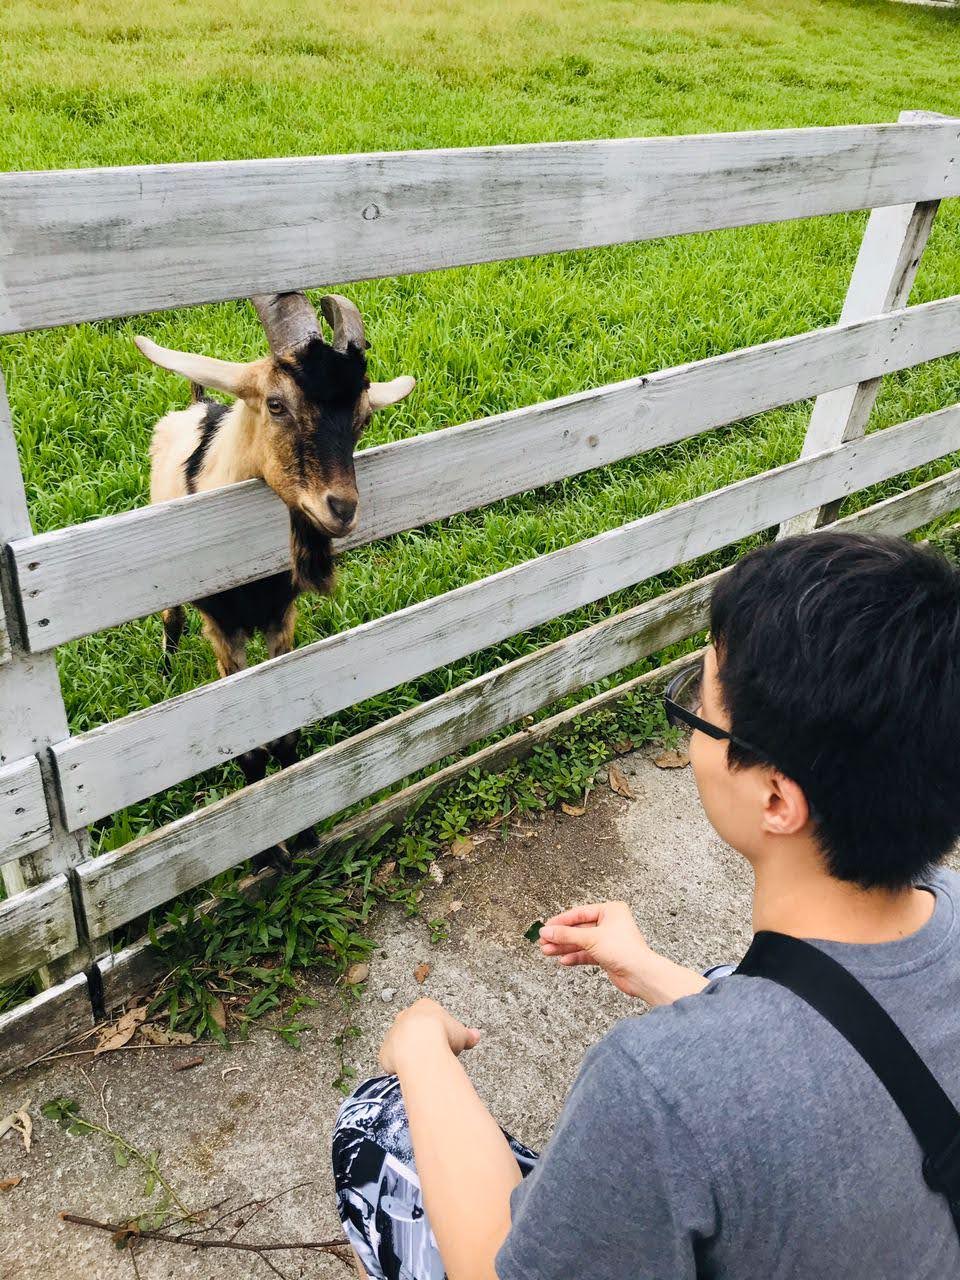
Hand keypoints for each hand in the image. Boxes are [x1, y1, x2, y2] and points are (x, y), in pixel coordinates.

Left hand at [378, 998, 480, 1074]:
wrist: (420, 1046)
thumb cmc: (442, 1035)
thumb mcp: (461, 1034)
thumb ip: (467, 1035)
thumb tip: (476, 1036)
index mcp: (424, 1006)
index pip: (431, 1017)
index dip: (440, 1031)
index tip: (446, 1042)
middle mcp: (405, 1016)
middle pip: (414, 1028)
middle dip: (422, 1040)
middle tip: (434, 1054)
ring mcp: (392, 1033)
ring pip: (401, 1044)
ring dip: (409, 1053)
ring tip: (423, 1066)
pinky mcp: (385, 1052)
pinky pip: (392, 1061)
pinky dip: (400, 1067)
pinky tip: (411, 1074)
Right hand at [540, 901, 709, 1005]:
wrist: (640, 974)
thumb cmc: (625, 950)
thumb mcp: (591, 938)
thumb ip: (566, 935)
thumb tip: (546, 931)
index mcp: (610, 910)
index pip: (580, 913)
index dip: (561, 921)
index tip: (546, 927)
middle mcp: (610, 923)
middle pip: (578, 929)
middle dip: (561, 936)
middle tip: (543, 941)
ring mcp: (608, 940)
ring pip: (580, 942)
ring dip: (564, 947)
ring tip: (547, 951)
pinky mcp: (606, 955)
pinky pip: (586, 954)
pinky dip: (575, 956)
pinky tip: (563, 960)